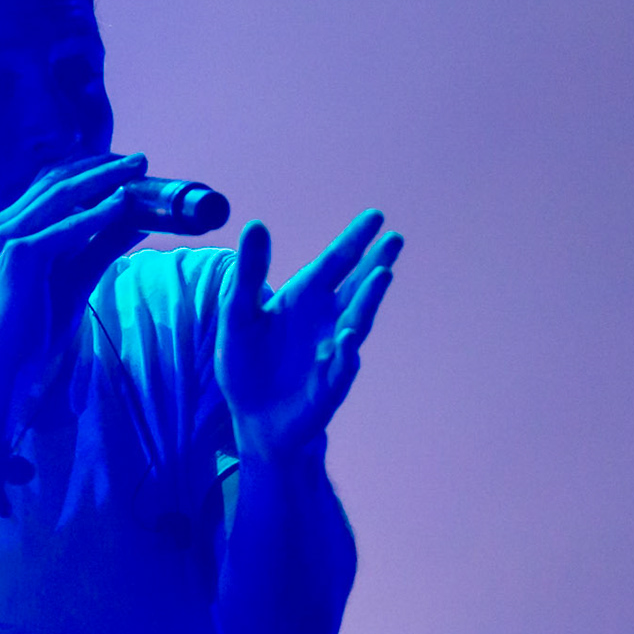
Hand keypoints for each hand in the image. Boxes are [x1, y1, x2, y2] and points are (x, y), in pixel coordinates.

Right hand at [0, 152, 148, 441]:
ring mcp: (8, 237)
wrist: (5, 364)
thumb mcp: (77, 277)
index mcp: (11, 226)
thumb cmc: (35, 326)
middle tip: (139, 159)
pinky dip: (96, 215)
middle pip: (58, 180)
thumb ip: (102, 246)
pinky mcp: (19, 255)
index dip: (91, 168)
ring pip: (62, 195)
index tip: (126, 165)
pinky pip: (65, 227)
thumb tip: (138, 220)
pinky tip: (122, 204)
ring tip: (137, 171)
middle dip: (102, 166)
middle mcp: (4, 224)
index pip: (53, 183)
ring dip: (103, 180)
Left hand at [219, 210, 401, 462]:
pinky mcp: (328, 386)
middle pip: (357, 287)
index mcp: (305, 298)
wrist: (253, 418)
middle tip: (394, 240)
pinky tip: (346, 336)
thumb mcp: (239, 314)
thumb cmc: (248, 363)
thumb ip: (248, 273)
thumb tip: (255, 224)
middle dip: (375, 263)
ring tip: (381, 274)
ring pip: (356, 322)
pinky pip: (340, 368)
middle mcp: (327, 321)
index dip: (355, 240)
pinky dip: (344, 353)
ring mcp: (332, 353)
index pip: (335, 263)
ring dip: (368, 300)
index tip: (376, 216)